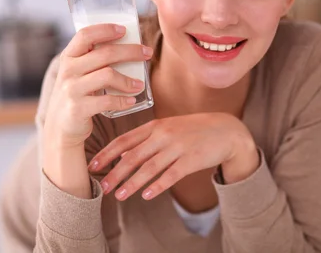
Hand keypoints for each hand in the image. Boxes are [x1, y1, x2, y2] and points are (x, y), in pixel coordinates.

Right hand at [43, 23, 152, 149]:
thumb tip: (126, 44)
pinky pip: (107, 101)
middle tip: (147, 53)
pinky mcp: (78, 109)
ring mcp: (71, 89)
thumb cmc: (76, 95)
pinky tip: (131, 101)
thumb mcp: (76, 73)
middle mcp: (68, 71)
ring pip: (107, 75)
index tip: (124, 30)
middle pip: (105, 53)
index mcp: (68, 57)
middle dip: (131, 51)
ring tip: (140, 85)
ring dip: (129, 80)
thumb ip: (92, 60)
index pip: (85, 35)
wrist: (59, 128)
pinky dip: (123, 101)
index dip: (105, 29)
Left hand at [89, 113, 259, 200]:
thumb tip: (122, 156)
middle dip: (115, 173)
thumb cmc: (194, 130)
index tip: (94, 166)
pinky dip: (158, 185)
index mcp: (155, 125)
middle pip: (133, 156)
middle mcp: (164, 134)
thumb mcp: (168, 128)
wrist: (227, 131)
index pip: (124, 140)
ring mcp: (178, 147)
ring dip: (132, 183)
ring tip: (120, 195)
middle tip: (103, 187)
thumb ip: (145, 140)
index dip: (107, 154)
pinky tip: (147, 195)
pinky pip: (171, 175)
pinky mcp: (191, 160)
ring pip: (150, 167)